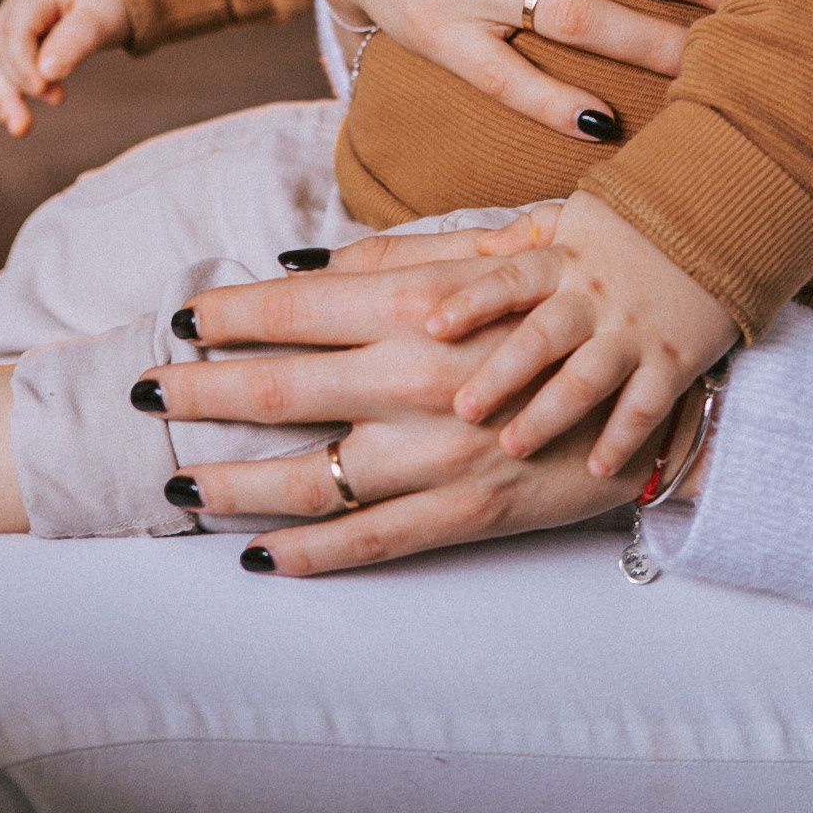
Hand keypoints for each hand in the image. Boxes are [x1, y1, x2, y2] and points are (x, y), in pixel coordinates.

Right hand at [0, 0, 129, 134]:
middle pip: (2, 44)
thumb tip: (46, 73)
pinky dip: (15, 88)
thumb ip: (76, 41)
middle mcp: (21, 0)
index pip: (17, 27)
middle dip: (12, 85)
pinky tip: (15, 118)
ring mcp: (20, 17)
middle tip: (26, 124)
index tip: (43, 90)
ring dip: (9, 92)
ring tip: (20, 128)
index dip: (22, 62)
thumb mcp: (103, 17)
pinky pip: (13, 62)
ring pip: (2, 57)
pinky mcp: (27, 36)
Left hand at [146, 241, 654, 572]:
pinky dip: (309, 554)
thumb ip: (397, 256)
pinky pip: (370, 542)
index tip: (182, 319)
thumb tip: (302, 263)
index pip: (300, 306)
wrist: (663, 389)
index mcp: (425, 306)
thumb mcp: (494, 258)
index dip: (231, 314)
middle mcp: (422, 378)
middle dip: (205, 390)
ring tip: (179, 480)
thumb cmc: (573, 310)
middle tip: (149, 393)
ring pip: (310, 476)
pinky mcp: (467, 512)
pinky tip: (259, 556)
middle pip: (283, 386)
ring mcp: (442, 453)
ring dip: (234, 480)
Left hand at [436, 192, 737, 472]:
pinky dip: (623, 438)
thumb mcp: (576, 217)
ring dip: (550, 414)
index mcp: (564, 261)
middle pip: (542, 337)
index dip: (472, 302)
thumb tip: (472, 248)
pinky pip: (646, 405)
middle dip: (501, 375)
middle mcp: (594, 298)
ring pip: (588, 377)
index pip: (511, 280)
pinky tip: (596, 469)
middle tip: (464, 409)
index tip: (433, 327)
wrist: (721, 224)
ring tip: (514, 447)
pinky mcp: (674, 360)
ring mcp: (635, 331)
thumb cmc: (634, 227)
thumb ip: (525, 235)